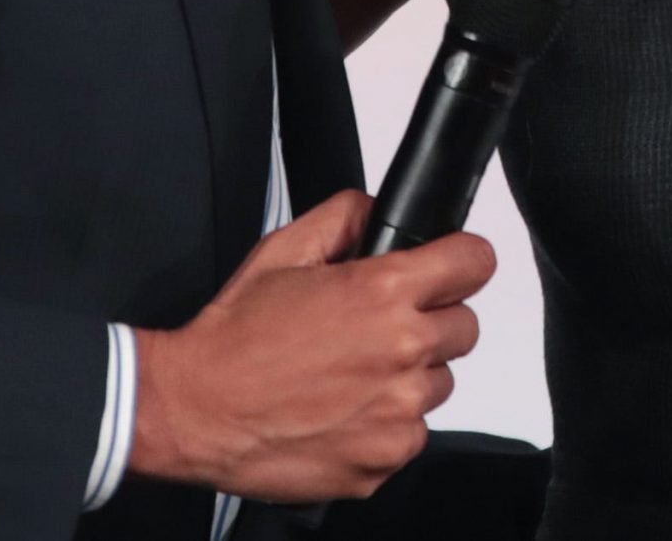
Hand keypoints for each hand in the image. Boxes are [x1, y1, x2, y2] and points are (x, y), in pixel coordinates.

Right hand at [128, 189, 495, 502]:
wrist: (197, 410)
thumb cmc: (234, 337)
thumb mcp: (281, 251)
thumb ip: (341, 218)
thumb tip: (375, 212)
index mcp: (382, 294)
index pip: (473, 262)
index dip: (462, 259)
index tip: (452, 266)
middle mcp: (401, 353)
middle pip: (464, 327)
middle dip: (431, 320)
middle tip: (380, 327)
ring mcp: (398, 413)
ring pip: (437, 385)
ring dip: (407, 377)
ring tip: (348, 374)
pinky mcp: (385, 459)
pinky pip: (410, 434)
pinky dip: (384, 424)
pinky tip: (339, 411)